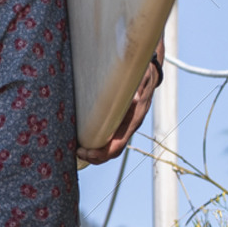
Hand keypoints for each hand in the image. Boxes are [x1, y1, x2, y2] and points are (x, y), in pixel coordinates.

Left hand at [76, 36, 164, 164]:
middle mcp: (129, 125)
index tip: (84, 151)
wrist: (149, 69)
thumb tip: (134, 99)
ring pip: (110, 146)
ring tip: (77, 151)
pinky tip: (82, 139)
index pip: (117, 145)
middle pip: (112, 151)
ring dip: (94, 152)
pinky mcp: (119, 120)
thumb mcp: (142, 76)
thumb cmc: (144, 73)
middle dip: (94, 157)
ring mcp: (125, 124)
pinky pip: (108, 137)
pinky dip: (96, 142)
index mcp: (134, 119)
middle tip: (77, 152)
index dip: (100, 153)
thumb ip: (138, 85)